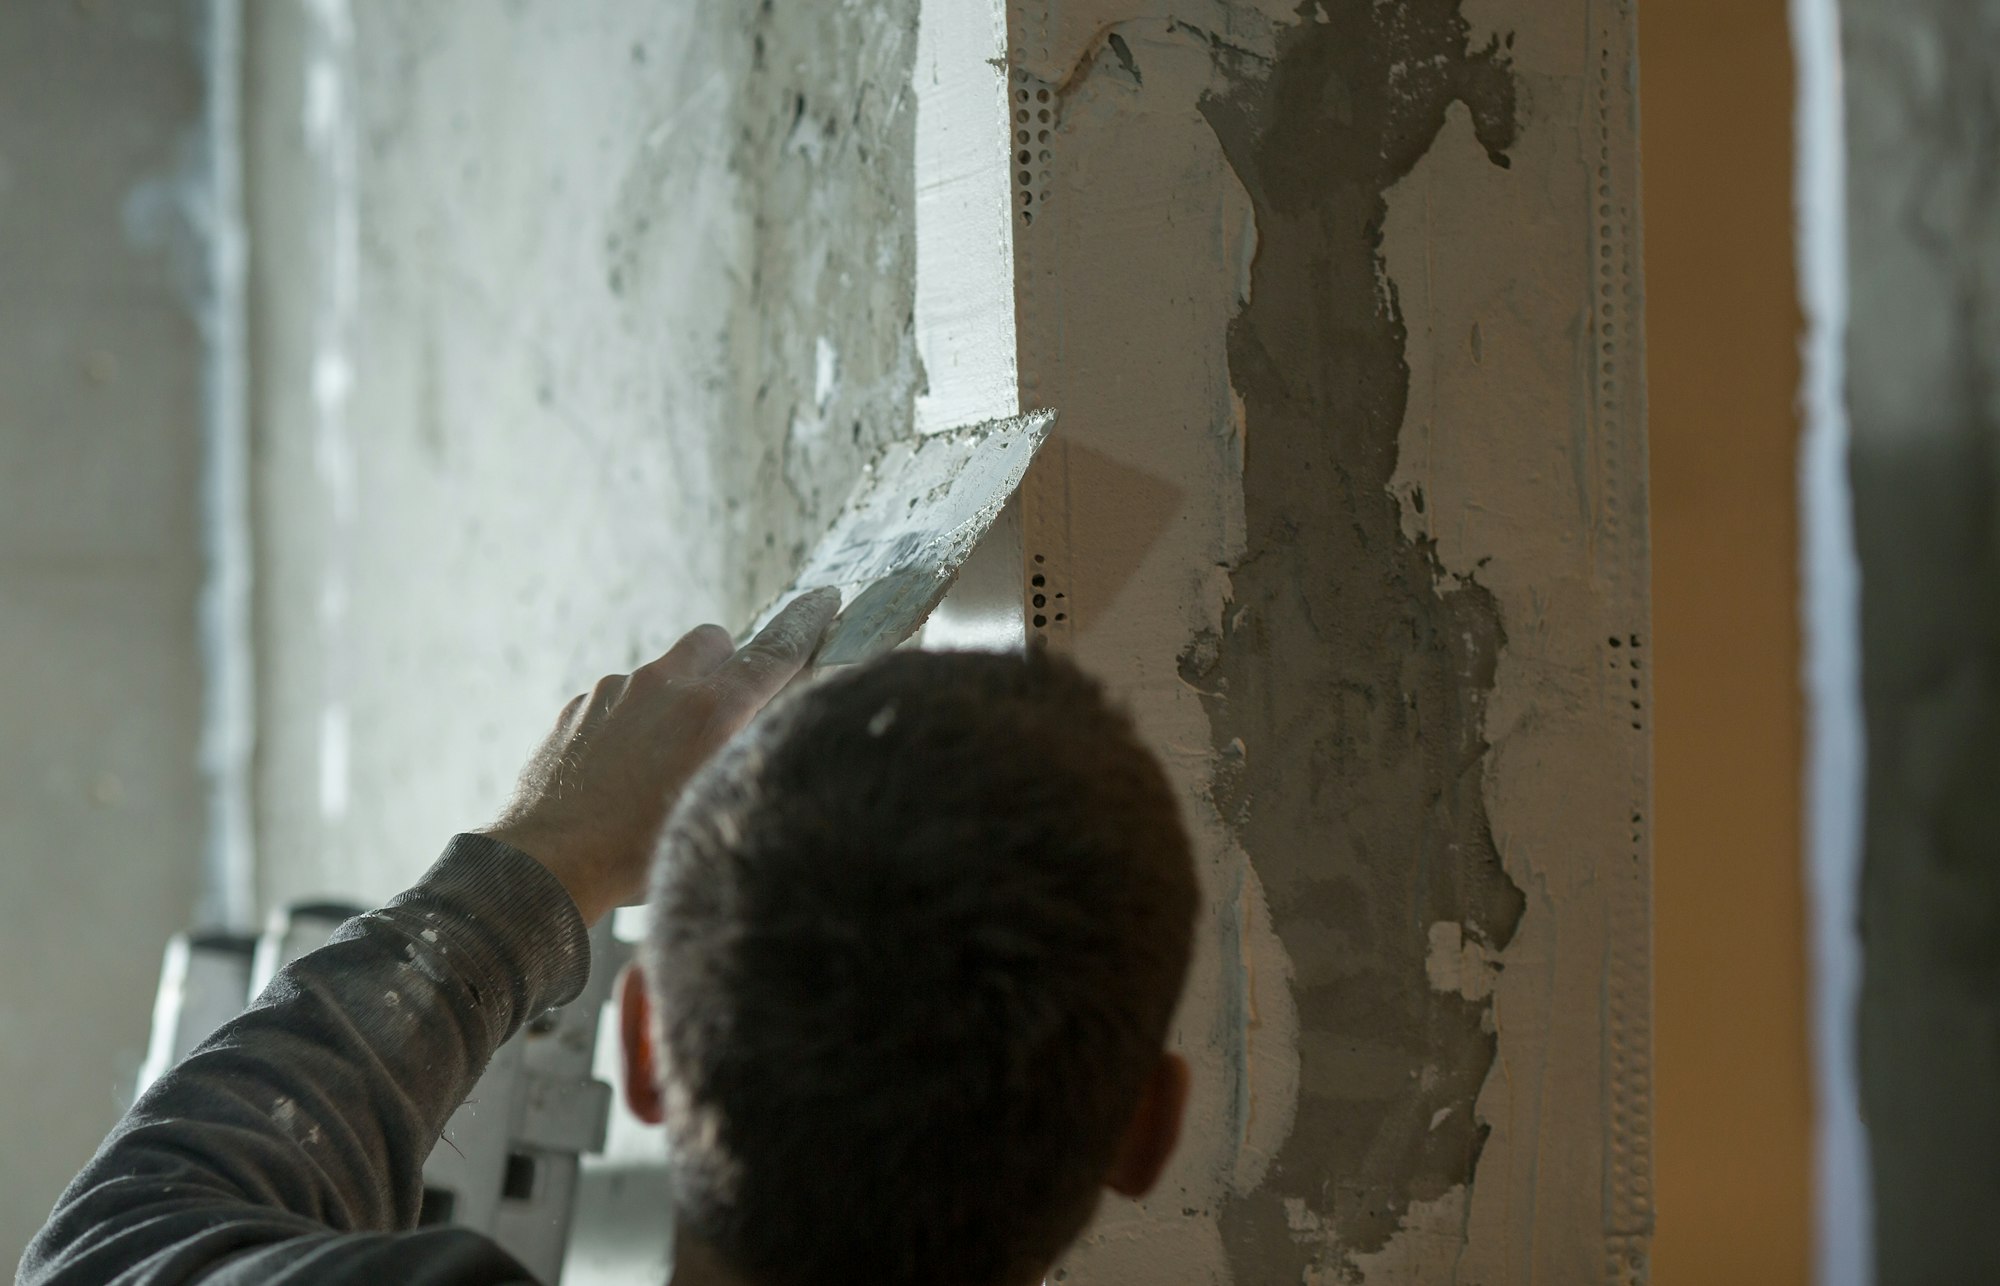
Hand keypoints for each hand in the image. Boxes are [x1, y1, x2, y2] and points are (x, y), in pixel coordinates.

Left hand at [478, 589, 839, 924]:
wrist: (547, 862)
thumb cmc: (639, 851)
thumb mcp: (720, 806)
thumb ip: (751, 753)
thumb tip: (770, 722)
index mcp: (713, 709)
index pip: (775, 651)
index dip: (806, 624)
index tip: (824, 600)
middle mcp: (664, 685)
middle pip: (715, 642)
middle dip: (728, 664)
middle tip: (729, 712)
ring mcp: (614, 692)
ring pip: (663, 675)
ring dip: (674, 702)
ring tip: (664, 766)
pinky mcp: (578, 709)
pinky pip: (620, 701)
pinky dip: (631, 725)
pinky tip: (622, 776)